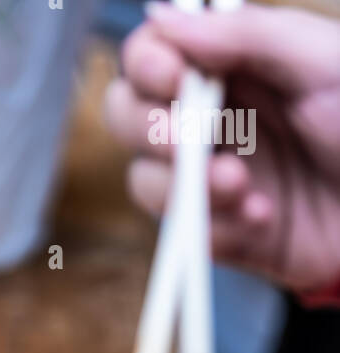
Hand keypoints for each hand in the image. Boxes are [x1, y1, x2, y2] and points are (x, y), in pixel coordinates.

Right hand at [105, 3, 339, 292]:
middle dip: (149, 131)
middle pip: (128, 117)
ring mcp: (210, 179)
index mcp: (229, 67)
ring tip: (242, 189)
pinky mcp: (221, 234)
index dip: (146, 63)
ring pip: (146, 182)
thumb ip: (244, 35)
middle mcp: (210, 120)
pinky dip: (218, 229)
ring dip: (187, 186)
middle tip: (190, 143)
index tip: (170, 76)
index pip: (151, 56)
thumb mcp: (318, 61)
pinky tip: (264, 218)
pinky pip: (186, 236)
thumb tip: (164, 14)